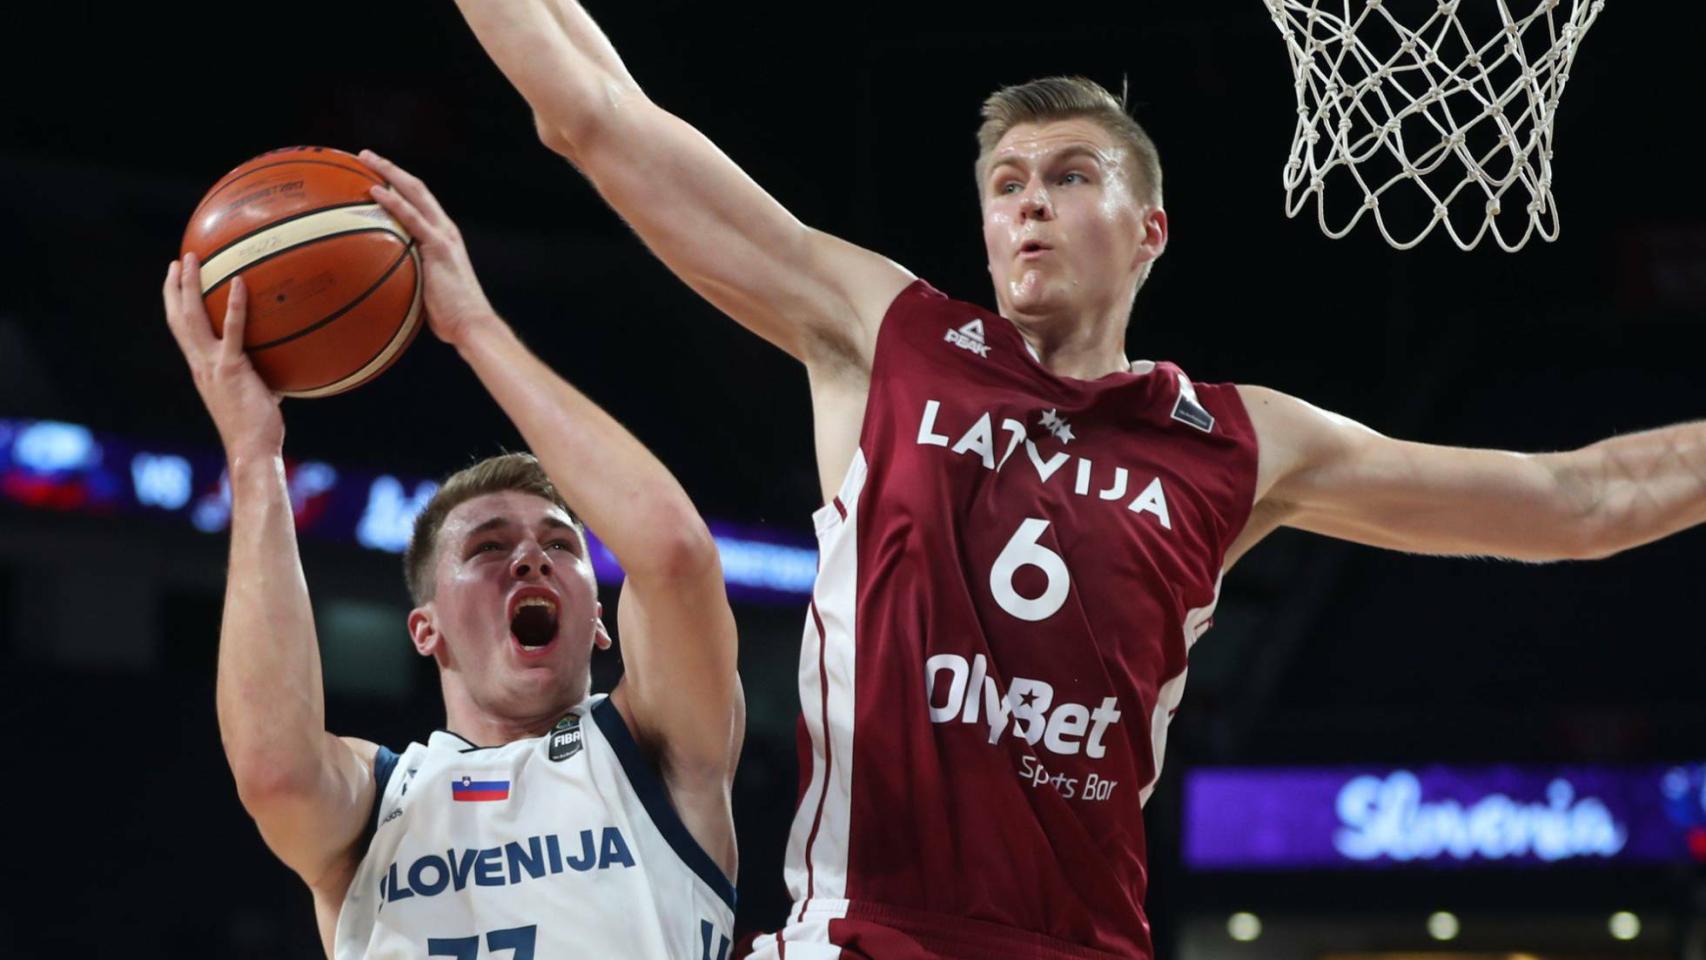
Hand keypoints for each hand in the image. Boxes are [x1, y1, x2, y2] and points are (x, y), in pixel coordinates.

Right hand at [163, 257, 284, 461]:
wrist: (252, 450)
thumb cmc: (258, 429)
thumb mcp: (256, 395)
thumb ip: (261, 377)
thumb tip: (283, 368)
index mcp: (202, 369)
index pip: (182, 332)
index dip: (175, 306)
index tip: (176, 283)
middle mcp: (200, 364)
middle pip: (178, 318)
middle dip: (175, 287)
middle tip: (177, 260)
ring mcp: (213, 365)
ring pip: (192, 318)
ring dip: (189, 286)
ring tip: (191, 259)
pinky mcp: (232, 369)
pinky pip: (232, 331)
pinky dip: (235, 306)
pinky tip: (240, 282)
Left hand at [360, 150, 498, 346]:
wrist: (472, 324)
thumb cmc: (449, 316)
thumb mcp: (424, 290)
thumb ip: (407, 277)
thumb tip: (380, 282)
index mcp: (443, 236)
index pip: (420, 202)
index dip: (399, 183)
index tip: (376, 173)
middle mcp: (445, 229)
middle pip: (416, 188)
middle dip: (390, 168)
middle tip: (364, 156)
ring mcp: (443, 235)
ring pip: (415, 192)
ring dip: (389, 172)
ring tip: (365, 160)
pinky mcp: (438, 246)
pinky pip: (412, 217)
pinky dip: (393, 201)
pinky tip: (374, 190)